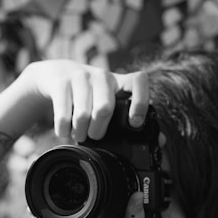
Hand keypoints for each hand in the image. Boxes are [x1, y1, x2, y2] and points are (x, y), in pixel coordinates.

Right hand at [24, 59, 148, 141]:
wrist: (56, 77)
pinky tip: (64, 131)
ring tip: (79, 136)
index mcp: (119, 83)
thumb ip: (131, 120)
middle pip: (105, 108)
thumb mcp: (110, 104)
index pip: (139, 81)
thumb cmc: (90, 97)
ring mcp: (80, 77)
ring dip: (80, 133)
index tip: (134, 123)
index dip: (140, 102)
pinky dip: (63, 129)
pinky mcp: (60, 82)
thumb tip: (161, 141)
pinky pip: (63, 114)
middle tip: (95, 137)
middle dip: (99, 130)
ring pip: (83, 114)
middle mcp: (102, 77)